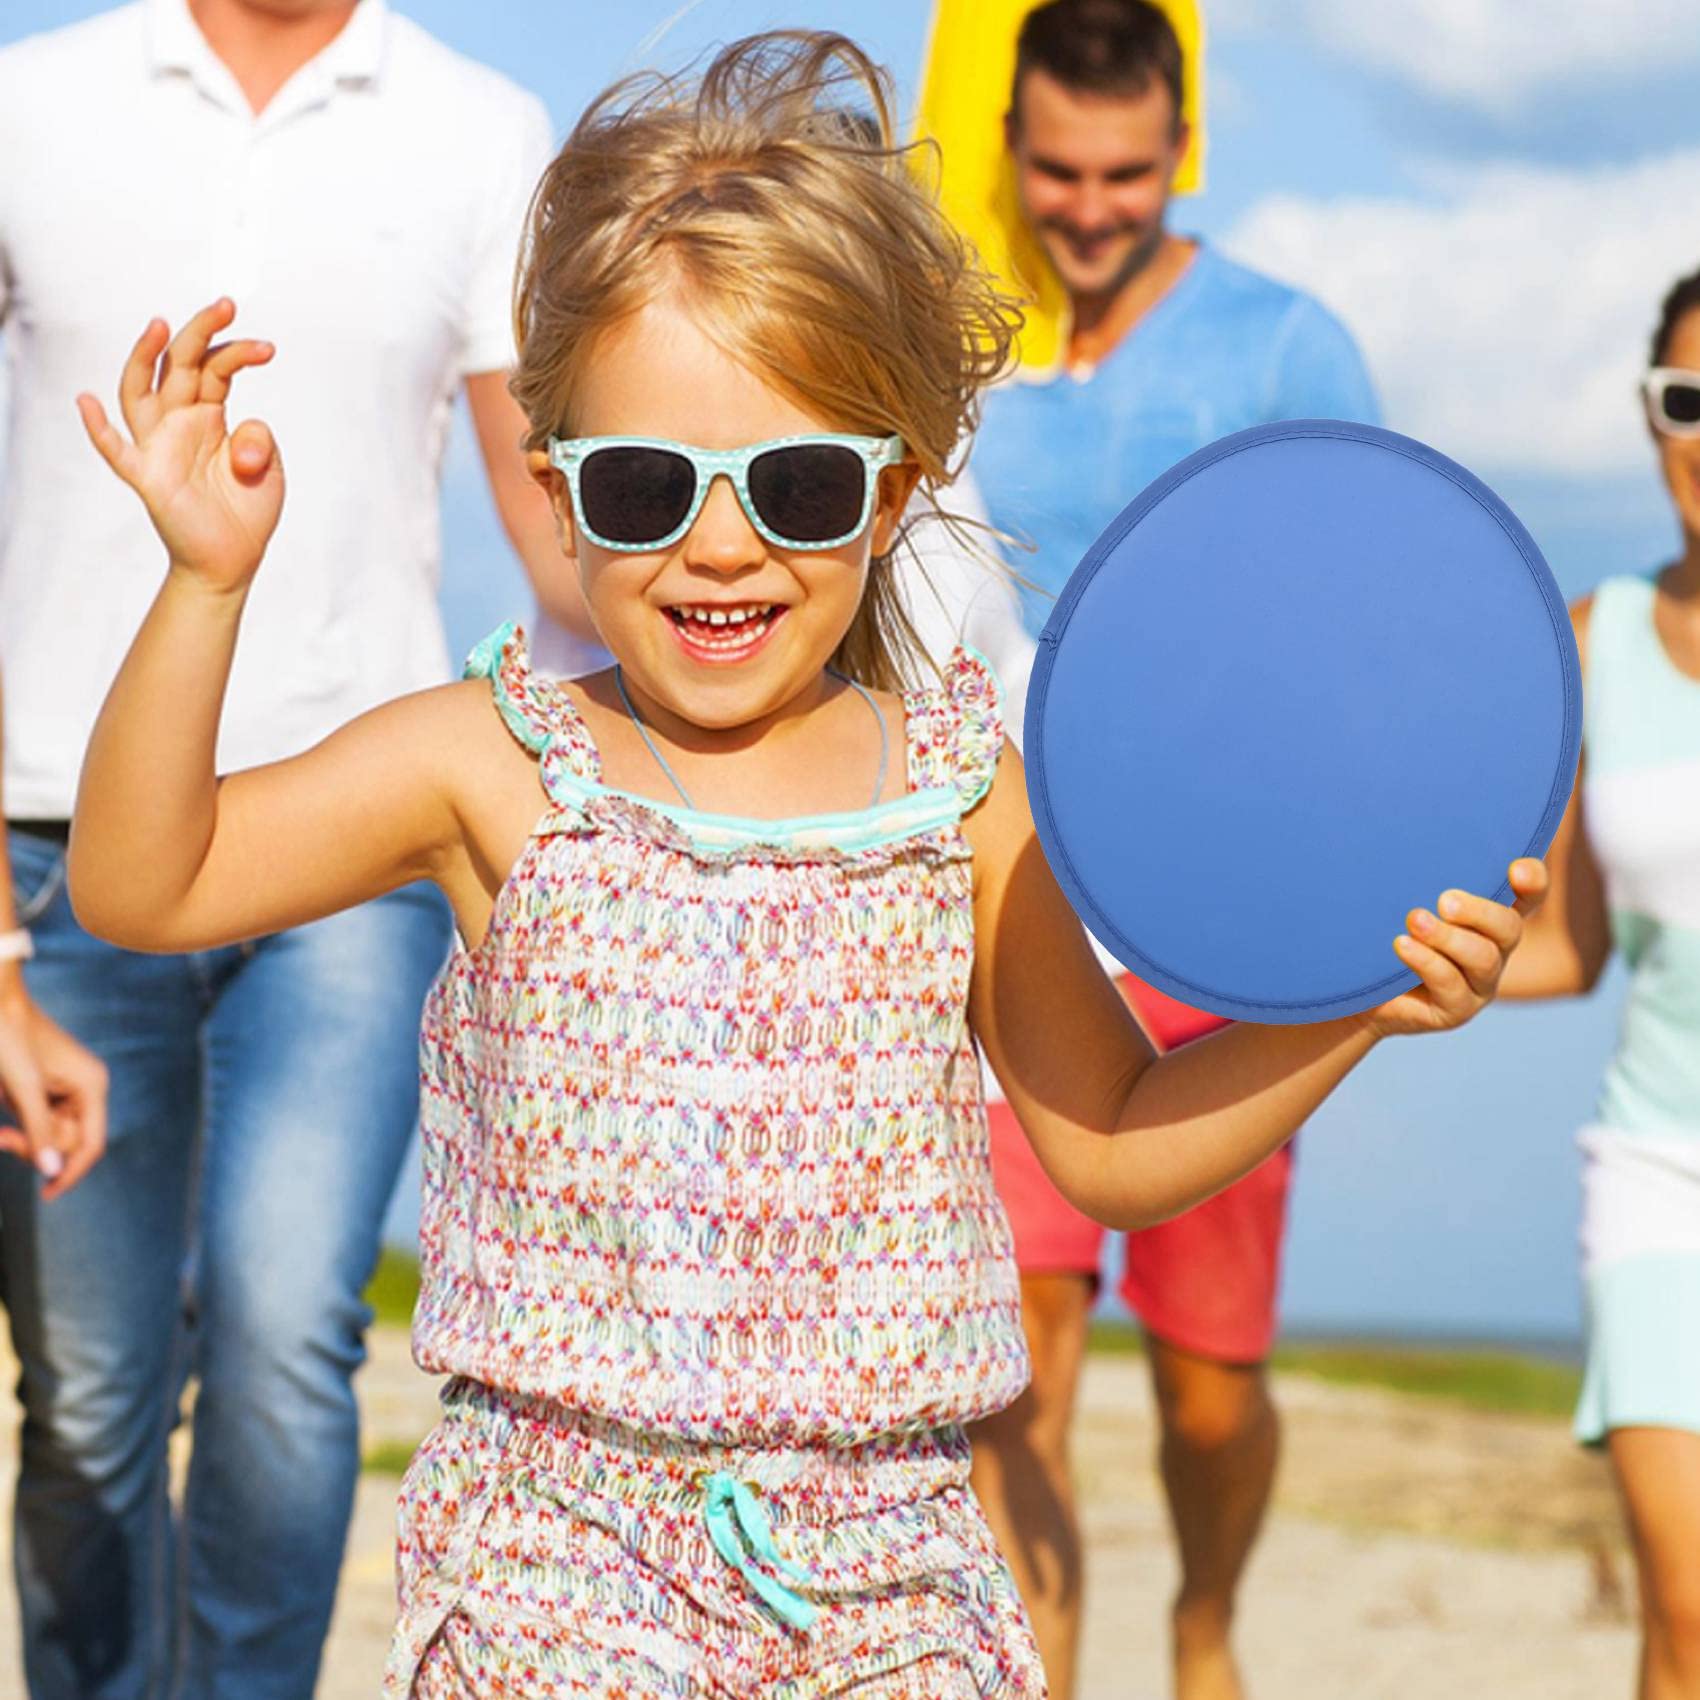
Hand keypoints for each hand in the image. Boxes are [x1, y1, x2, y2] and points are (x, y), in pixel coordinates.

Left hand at [0, 992, 108, 1199]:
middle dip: (38, 1147)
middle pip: (70, 1142)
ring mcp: (67, 1089)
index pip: (91, 1144)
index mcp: (91, 1086)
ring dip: (26, 1137)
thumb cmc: (8, 1039)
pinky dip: (22, 1127)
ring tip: (1, 1132)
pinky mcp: (47, 1089)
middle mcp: (86, 1089)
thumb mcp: (21, 1088)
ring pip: (53, 1134)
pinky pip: (41, 1122)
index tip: (46, 1195)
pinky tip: (6, 1122)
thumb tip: (52, 1172)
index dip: (72, 1172)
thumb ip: (38, 1130)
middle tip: (3, 1138)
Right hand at [76, 299, 281, 592]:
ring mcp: (159, 446)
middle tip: (226, 304)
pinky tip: (86, 403)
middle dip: (199, 331)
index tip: (268, 347)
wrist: (233, 559)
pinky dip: (99, 428)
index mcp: (208, 413)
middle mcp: (179, 421)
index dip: (237, 351)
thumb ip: (260, 440)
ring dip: (145, 357)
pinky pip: (116, 450)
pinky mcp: (148, 477)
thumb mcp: (270, 468)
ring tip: (159, 325)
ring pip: (140, 392)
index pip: (214, 367)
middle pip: (179, 364)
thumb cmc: (247, 508)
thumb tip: (239, 434)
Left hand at [1365, 857, 1549, 1038]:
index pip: (1528, 896)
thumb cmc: (1381, 934)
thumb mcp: (1401, 898)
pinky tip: (1401, 945)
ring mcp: (1479, 983)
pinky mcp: (1456, 1010)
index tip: (1515, 868)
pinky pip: (1451, 985)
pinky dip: (1426, 961)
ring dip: (1449, 937)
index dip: (1532, 881)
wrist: (1355, 992)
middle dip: (1480, 912)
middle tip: (1445, 900)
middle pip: (1509, 927)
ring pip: (1484, 958)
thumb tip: (1406, 826)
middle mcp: (1493, 949)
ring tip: (1414, 920)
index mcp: (1489, 918)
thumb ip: (1418, 874)